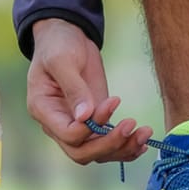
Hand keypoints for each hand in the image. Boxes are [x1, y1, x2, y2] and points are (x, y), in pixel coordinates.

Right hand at [26, 18, 151, 163]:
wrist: (67, 36)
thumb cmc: (58, 45)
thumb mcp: (62, 60)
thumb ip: (73, 88)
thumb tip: (85, 117)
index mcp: (44, 110)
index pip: (68, 135)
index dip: (91, 127)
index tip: (113, 101)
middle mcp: (57, 125)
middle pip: (82, 152)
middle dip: (109, 144)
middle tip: (131, 125)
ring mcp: (77, 126)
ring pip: (97, 154)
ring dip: (122, 148)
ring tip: (144, 133)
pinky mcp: (94, 122)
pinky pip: (107, 144)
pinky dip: (125, 147)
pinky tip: (142, 141)